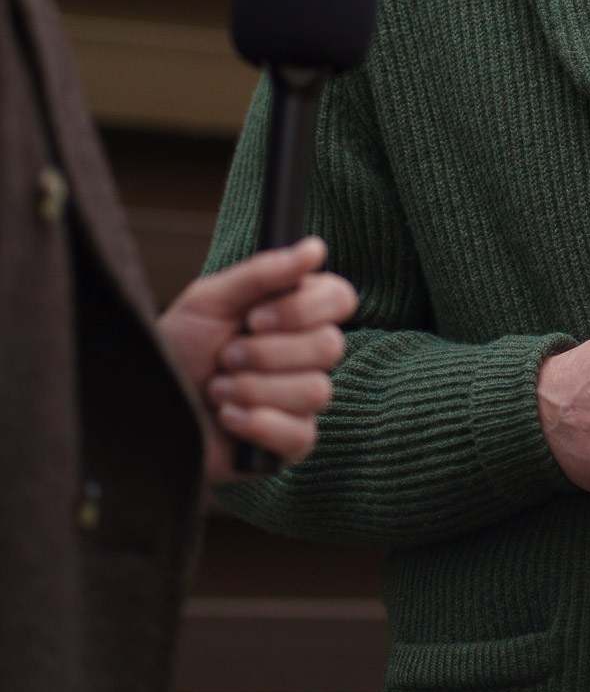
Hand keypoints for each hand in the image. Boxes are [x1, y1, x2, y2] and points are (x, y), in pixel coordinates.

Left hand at [158, 238, 357, 480]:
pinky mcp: (291, 443)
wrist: (147, 404)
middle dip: (266, 353)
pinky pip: (298, 434)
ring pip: (314, 391)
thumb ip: (262, 273)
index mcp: (298, 312)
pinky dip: (253, 423)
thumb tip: (315, 248)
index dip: (303, 309)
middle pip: (330, 346)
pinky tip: (226, 417)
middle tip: (226, 356)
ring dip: (252, 389)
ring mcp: (303, 401)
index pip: (340, 298)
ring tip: (218, 390)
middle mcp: (308, 355)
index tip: (255, 317)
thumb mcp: (210, 300)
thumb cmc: (180, 347)